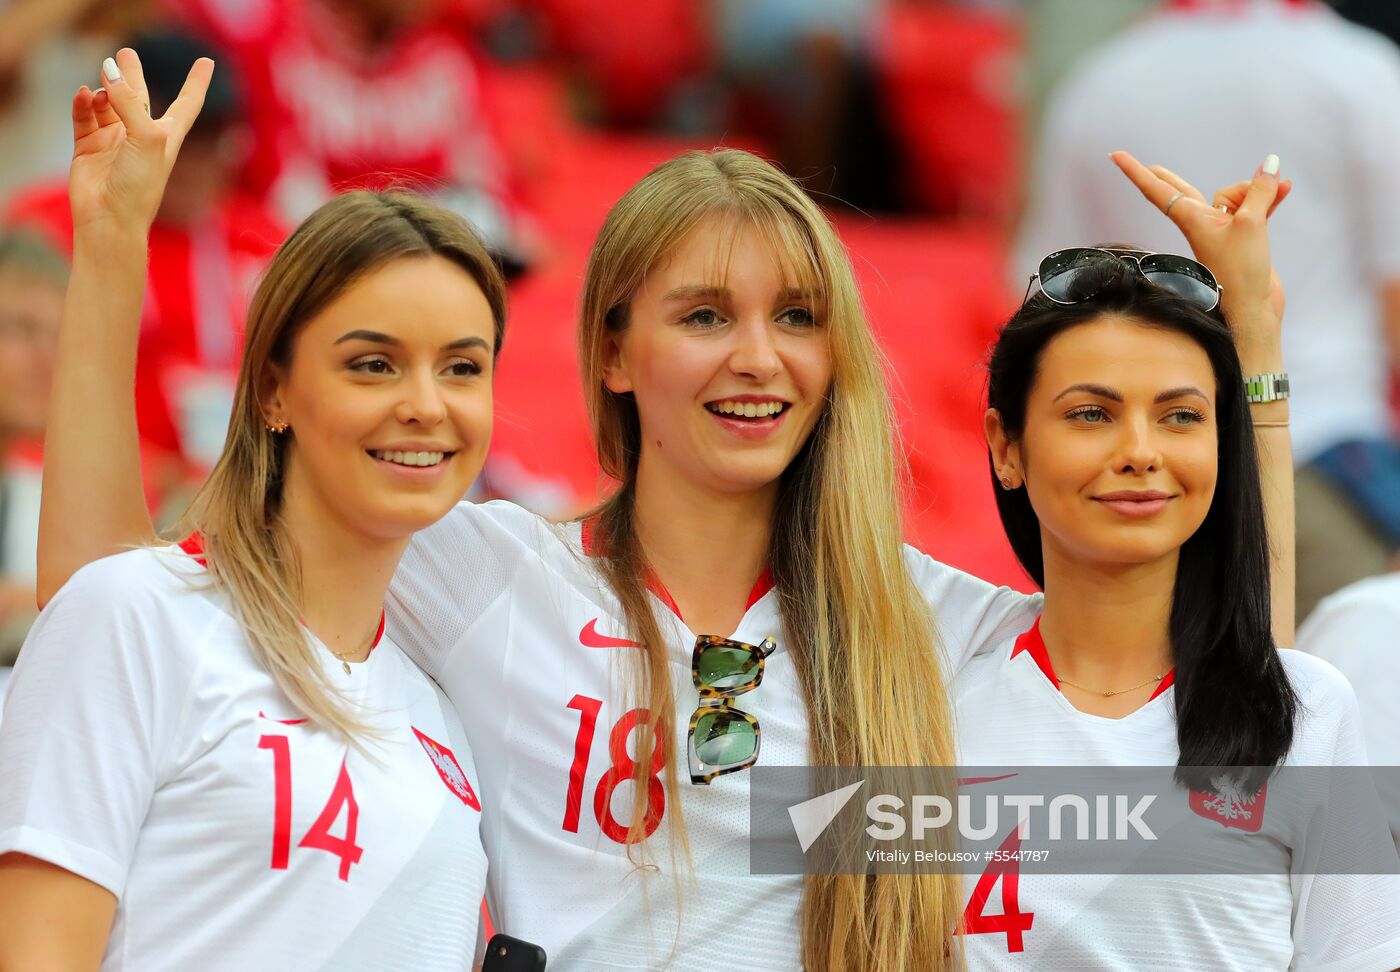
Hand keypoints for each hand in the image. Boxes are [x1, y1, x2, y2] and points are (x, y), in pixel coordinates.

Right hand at [68, 48, 213, 235]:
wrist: (110, 219)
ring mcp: (114, 140)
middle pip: (139, 96)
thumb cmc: (140, 186)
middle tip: (125, 53)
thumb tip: (110, 72)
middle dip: (132, 76)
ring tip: (103, 74)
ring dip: (106, 89)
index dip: (196, 82)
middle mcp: (141, 136)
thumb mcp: (146, 138)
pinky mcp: (88, 146)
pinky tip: (84, 95)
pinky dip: (83, 103)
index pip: (187, 103)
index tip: (207, 62)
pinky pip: (84, 115)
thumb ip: (131, 103)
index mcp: (167, 136)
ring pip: (108, 103)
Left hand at [1109, 151, 1289, 333]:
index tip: (1114, 155)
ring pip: (1233, 196)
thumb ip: (1260, 192)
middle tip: (1149, 167)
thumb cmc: (1241, 272)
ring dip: (1258, 188)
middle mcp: (1201, 223)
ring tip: (1281, 187)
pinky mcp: (1242, 239)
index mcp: (1190, 219)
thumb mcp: (1251, 224)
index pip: (1156, 189)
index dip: (1136, 171)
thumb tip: (1270, 165)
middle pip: (1183, 191)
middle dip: (1168, 178)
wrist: (1251, 310)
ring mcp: (1221, 231)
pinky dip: (1268, 198)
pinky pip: (1252, 208)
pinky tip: (1285, 188)